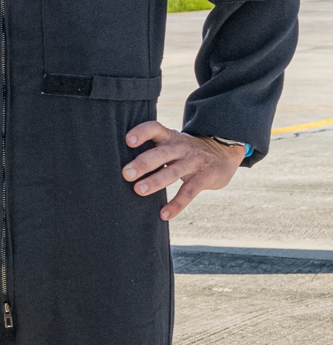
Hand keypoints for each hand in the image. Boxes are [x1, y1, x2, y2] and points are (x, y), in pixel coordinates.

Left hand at [123, 121, 242, 220]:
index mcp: (170, 137)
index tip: (128, 140)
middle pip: (160, 154)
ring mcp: (193, 162)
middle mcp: (181, 148)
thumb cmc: (187, 150)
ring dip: (155, 182)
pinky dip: (176, 204)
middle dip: (143, 163)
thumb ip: (153, 149)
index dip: (142, 132)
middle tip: (126, 174)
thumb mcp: (173, 143)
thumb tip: (120, 165)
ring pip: (172, 172)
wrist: (225, 153)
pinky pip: (188, 192)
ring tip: (138, 191)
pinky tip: (164, 215)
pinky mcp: (204, 177)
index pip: (155, 128)